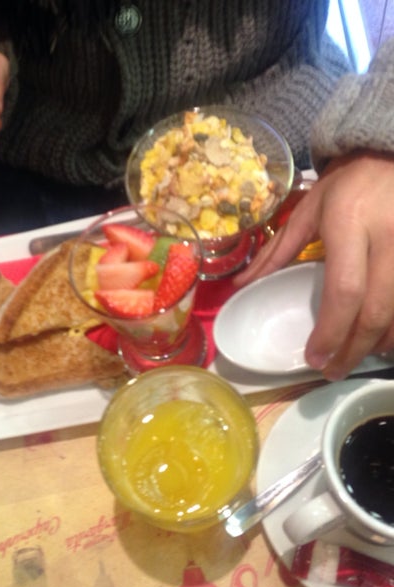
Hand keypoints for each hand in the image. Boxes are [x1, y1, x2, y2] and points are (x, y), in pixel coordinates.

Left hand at [234, 151, 393, 379]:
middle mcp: (387, 236)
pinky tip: (386, 338)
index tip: (315, 357)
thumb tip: (240, 285)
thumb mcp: (307, 210)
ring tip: (357, 358)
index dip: (331, 331)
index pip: (344, 289)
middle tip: (333, 371)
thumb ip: (276, 252)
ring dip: (382, 342)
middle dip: (354, 348)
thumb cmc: (347, 183)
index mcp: (347, 223)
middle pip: (376, 308)